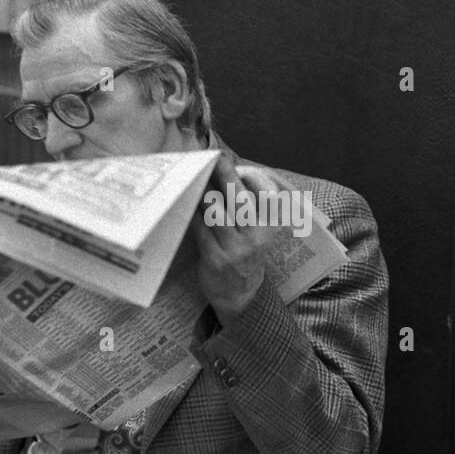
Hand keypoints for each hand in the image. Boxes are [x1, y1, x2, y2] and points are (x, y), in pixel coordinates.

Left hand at [192, 157, 284, 319]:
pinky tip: (185, 203)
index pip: (265, 195)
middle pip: (239, 199)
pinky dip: (192, 214)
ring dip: (203, 193)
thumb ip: (247, 207)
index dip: (249, 175)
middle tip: (212, 158)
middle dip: (225, 175)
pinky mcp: (216, 259)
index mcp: (269, 227)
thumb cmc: (245, 254)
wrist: (240, 295)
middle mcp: (256, 236)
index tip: (232, 160)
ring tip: (193, 177)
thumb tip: (230, 173)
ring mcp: (236, 249)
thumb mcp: (257, 232)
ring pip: (217, 212)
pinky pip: (201, 230)